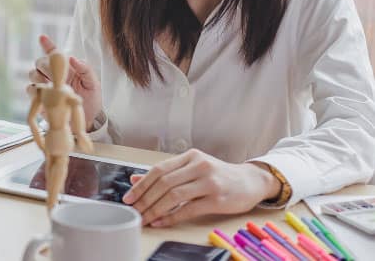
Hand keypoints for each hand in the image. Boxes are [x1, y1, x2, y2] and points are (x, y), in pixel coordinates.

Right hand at [27, 35, 102, 129]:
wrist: (87, 120)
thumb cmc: (91, 99)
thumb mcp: (93, 83)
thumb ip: (85, 69)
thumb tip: (73, 58)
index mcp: (65, 68)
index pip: (54, 53)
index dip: (47, 45)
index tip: (42, 38)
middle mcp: (53, 75)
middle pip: (39, 62)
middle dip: (44, 65)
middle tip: (53, 73)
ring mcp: (46, 86)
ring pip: (32, 74)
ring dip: (38, 77)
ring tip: (49, 84)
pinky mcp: (40, 99)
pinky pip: (30, 90)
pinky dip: (34, 89)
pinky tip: (43, 92)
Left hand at [121, 149, 279, 226]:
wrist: (251, 181)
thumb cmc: (217, 175)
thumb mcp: (191, 169)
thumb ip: (165, 174)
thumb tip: (135, 180)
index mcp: (190, 157)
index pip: (158, 169)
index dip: (141, 185)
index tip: (128, 198)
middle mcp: (199, 166)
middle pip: (164, 183)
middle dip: (145, 199)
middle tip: (133, 211)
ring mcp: (209, 182)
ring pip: (174, 196)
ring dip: (155, 209)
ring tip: (144, 218)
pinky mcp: (217, 199)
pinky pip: (188, 210)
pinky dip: (171, 217)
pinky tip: (160, 222)